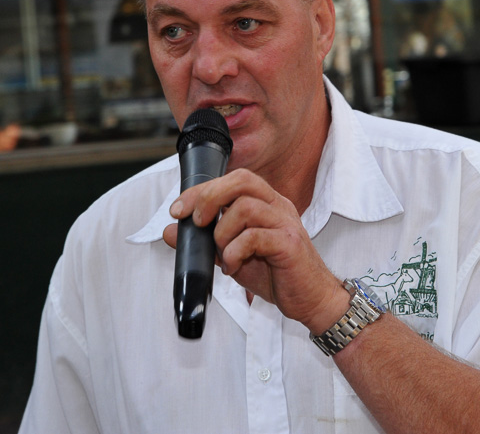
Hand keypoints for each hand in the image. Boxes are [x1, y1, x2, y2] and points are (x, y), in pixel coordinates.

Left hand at [163, 168, 345, 332]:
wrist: (310, 299)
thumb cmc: (276, 274)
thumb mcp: (232, 255)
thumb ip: (204, 242)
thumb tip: (169, 232)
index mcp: (266, 203)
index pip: (233, 179)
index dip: (202, 189)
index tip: (178, 210)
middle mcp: (278, 206)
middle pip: (242, 181)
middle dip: (210, 197)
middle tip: (197, 222)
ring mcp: (286, 223)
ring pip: (246, 208)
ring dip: (223, 233)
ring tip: (224, 255)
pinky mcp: (290, 244)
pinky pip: (255, 236)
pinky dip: (235, 251)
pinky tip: (234, 266)